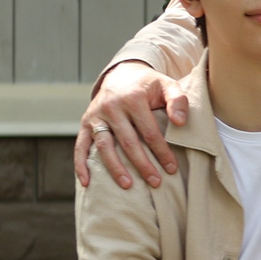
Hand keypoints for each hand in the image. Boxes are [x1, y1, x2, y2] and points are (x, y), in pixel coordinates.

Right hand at [75, 61, 189, 189]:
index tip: (172, 168)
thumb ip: (178, 100)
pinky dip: (81, 164)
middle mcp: (111, 106)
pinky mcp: (85, 123)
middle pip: (128, 142)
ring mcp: (96, 116)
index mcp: (133, 98)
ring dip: (115, 168)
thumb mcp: (167, 85)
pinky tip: (88, 182)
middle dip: (143, 164)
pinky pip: (81, 146)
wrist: (122, 74)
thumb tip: (180, 122)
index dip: (162, 152)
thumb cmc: (148, 85)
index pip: (150, 132)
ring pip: (104, 146)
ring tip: (128, 186)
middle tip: (155, 182)